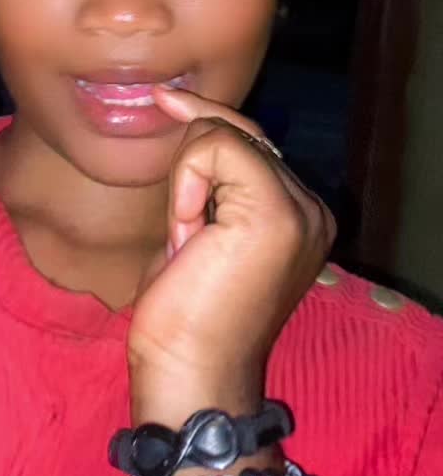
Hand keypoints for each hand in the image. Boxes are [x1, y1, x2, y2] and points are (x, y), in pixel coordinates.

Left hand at [128, 87, 335, 401]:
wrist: (190, 372)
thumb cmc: (183, 314)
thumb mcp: (199, 230)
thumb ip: (214, 182)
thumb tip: (191, 118)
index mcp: (301, 214)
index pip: (251, 140)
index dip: (202, 128)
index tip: (165, 103)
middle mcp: (311, 208)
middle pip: (238, 130)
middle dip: (192, 165)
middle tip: (184, 235)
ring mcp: (300, 209)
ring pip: (222, 134)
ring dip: (187, 184)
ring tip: (191, 245)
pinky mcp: (275, 211)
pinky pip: (215, 147)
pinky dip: (186, 183)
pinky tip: (189, 236)